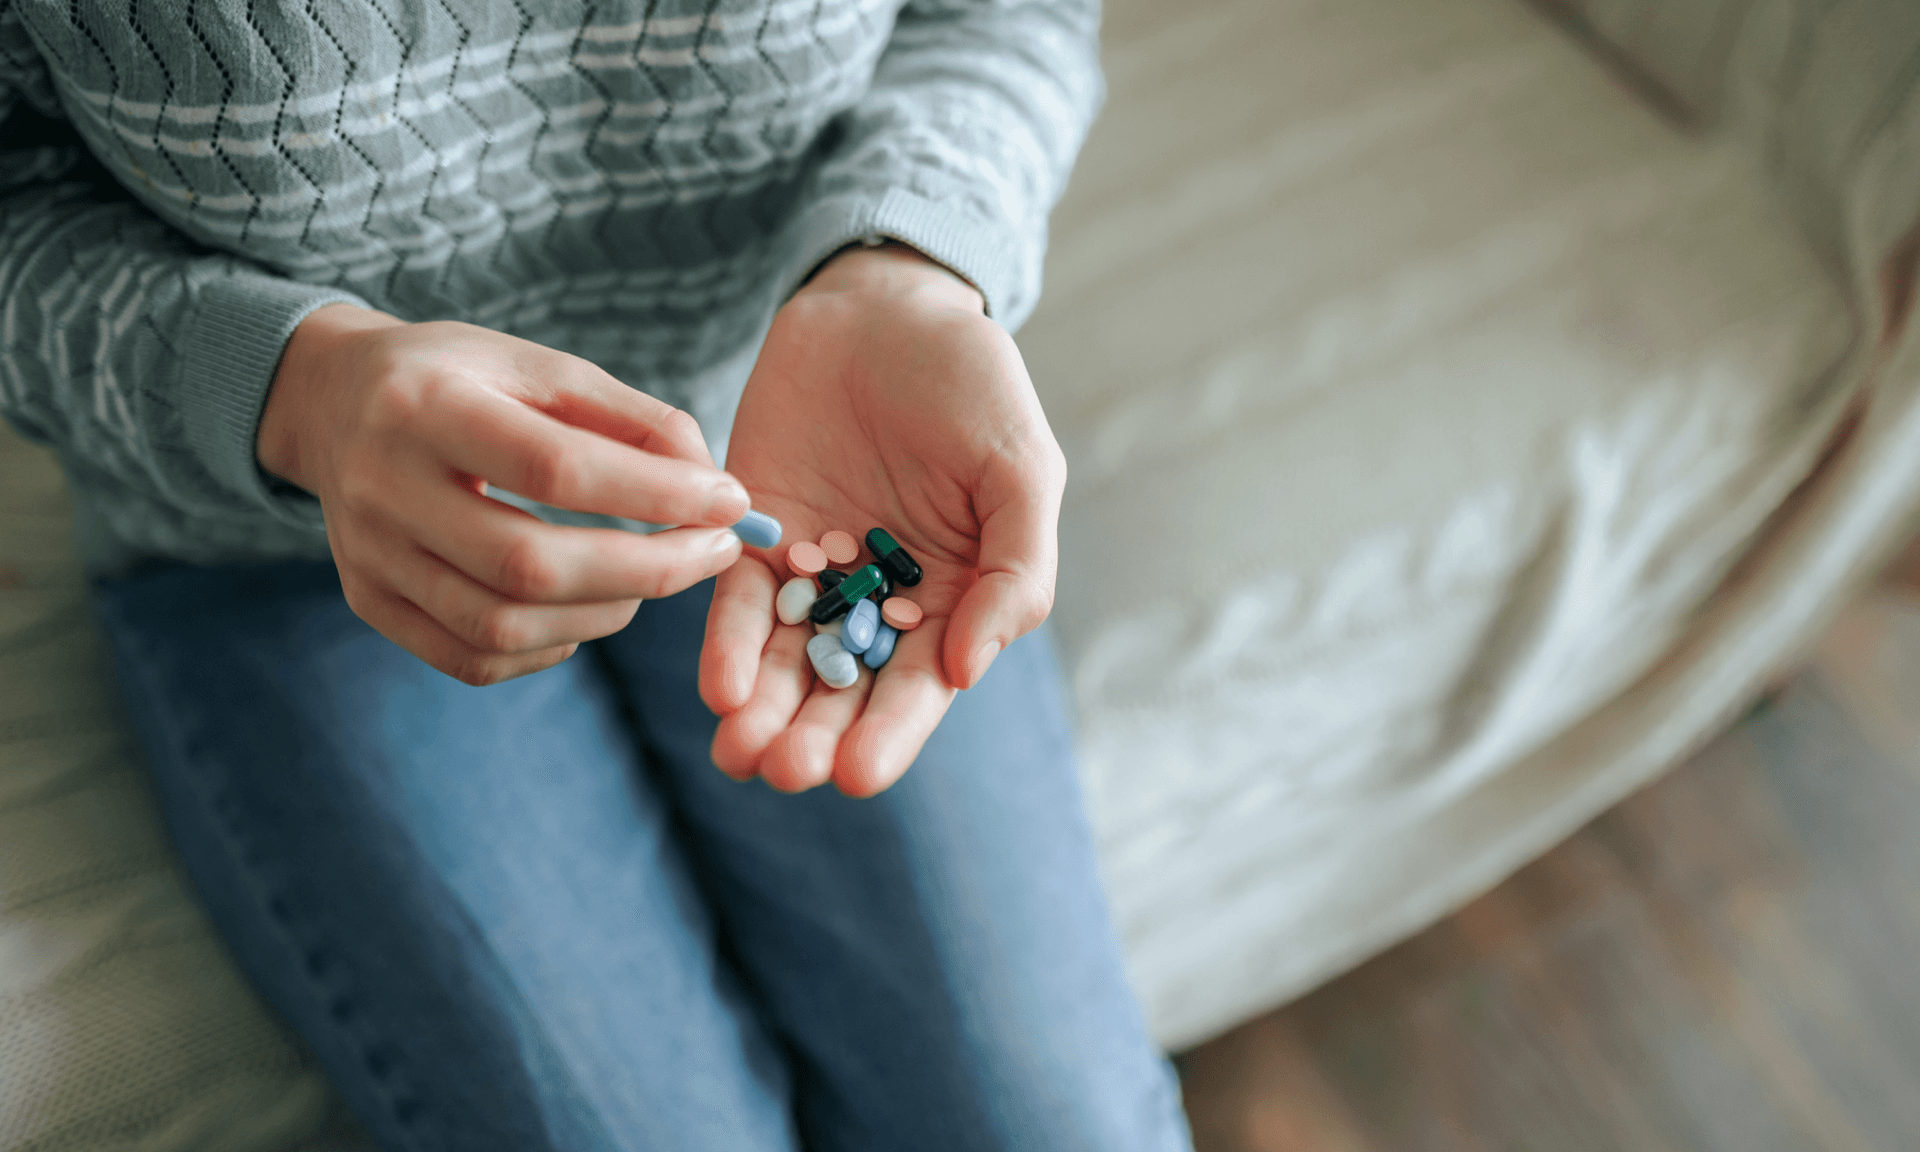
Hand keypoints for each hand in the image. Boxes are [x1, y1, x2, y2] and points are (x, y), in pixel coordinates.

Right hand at [259, 306, 748, 684]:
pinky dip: (551, 645)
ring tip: (657, 576)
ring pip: (503, 626)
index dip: (655, 493)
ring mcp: (368, 555)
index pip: (554, 468)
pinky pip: (473, 658)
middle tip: (715, 553)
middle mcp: (383, 486)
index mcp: (425, 405)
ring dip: (606, 612)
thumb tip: (714, 487)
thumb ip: (632, 417)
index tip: (731, 501)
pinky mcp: (369, 602)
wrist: (330, 402)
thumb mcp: (539, 366)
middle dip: (646, 569)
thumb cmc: (459, 378)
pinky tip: (589, 607)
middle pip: (528, 564)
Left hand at [700, 245, 1066, 795]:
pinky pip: (737, 603)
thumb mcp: (1021, 468)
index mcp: (954, 601)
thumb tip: (967, 670)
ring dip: (762, 712)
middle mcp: (878, 604)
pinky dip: (727, 645)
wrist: (883, 306)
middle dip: (813, 736)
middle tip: (784, 770)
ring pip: (784, 662)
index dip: (890, 734)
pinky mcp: (754, 537)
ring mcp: (813, 575)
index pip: (919, 688)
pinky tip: (719, 686)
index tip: (857, 776)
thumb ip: (1016, 569)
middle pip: (843, 690)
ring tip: (739, 750)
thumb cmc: (972, 385)